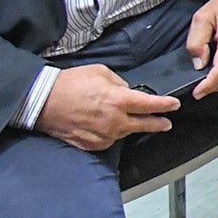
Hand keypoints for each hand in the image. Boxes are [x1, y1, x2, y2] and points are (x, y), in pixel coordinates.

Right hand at [35, 65, 179, 148]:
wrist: (42, 101)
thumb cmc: (70, 83)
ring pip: (125, 133)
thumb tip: (128, 92)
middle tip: (166, 123)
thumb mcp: (101, 72)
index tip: (174, 105)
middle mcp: (113, 121)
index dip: (165, 105)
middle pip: (144, 125)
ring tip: (133, 122)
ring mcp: (102, 135)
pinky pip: (108, 141)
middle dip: (158, 123)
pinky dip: (112, 134)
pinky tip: (111, 128)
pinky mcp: (90, 144)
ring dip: (130, 127)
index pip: (150, 105)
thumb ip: (120, 84)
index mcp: (118, 100)